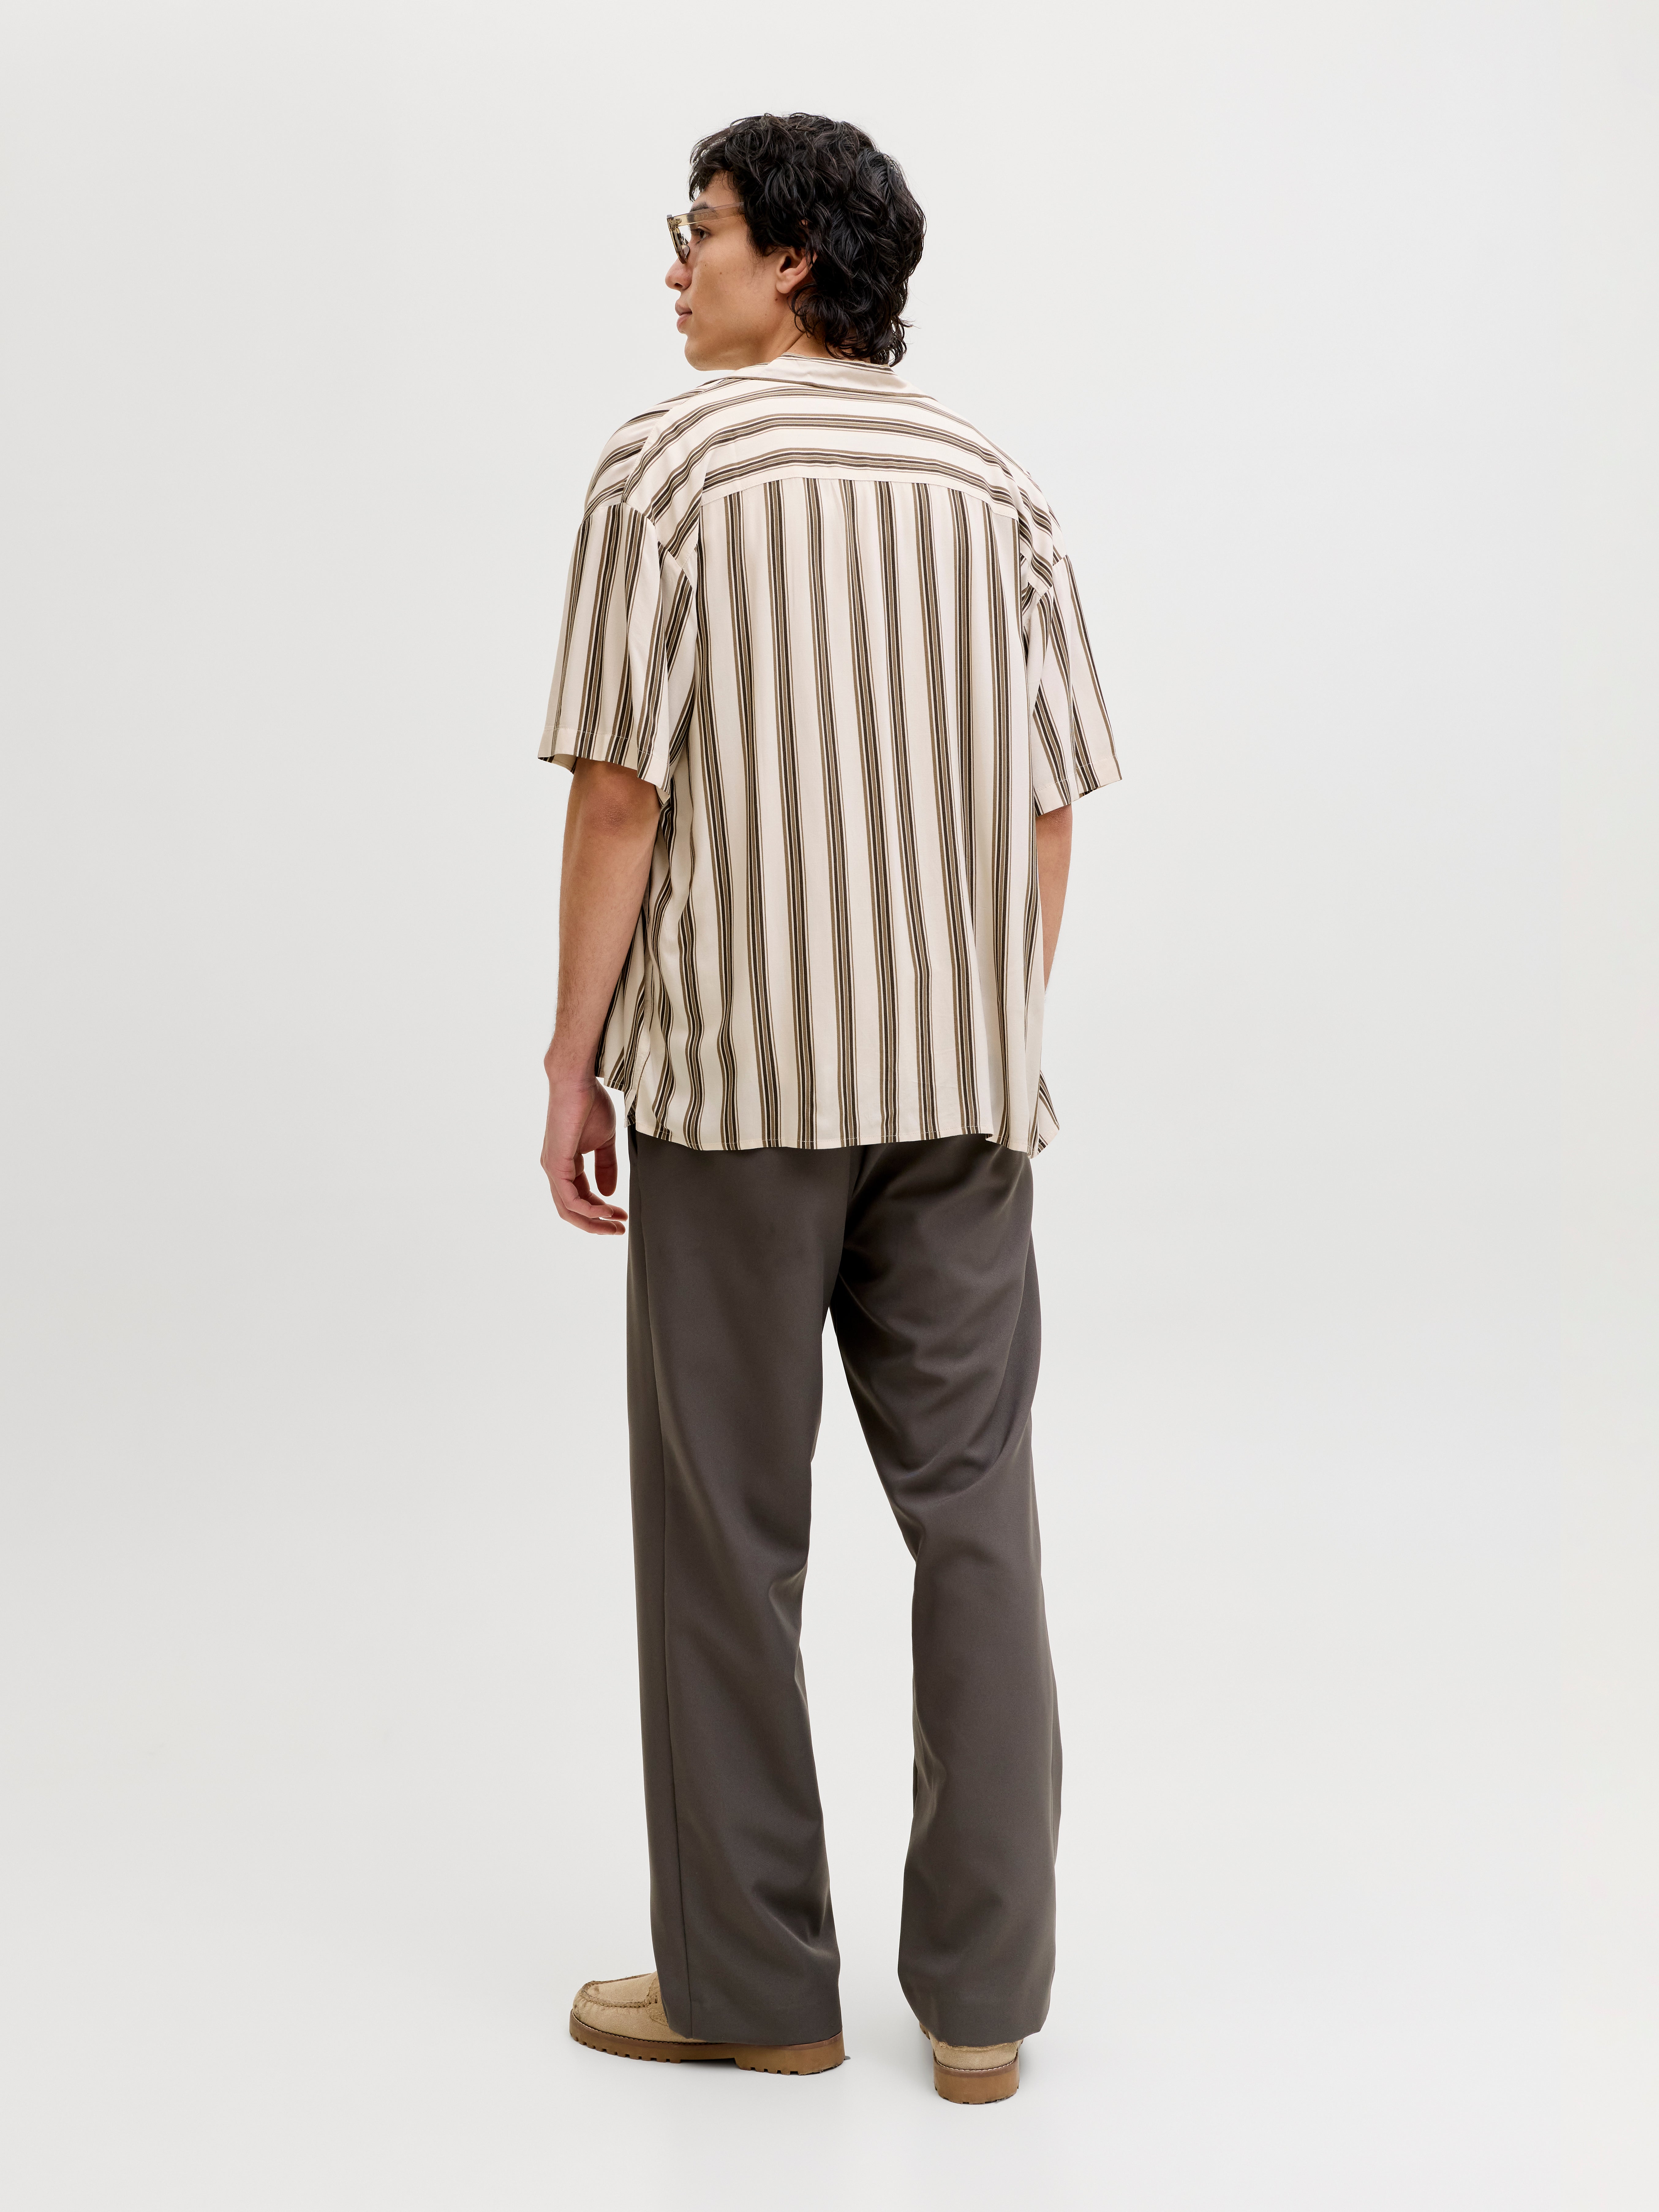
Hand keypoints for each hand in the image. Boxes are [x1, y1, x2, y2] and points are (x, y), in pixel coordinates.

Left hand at [540, 1056, 625, 1234]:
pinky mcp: (556, 1164)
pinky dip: (588, 1209)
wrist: (577, 1082)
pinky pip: (570, 1198)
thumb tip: (609, 1193)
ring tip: (616, 1224)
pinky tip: (606, 1210)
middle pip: (572, 1211)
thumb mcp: (604, 1141)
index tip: (622, 1217)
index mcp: (566, 1165)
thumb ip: (606, 1167)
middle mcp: (555, 1170)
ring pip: (569, 1209)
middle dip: (596, 1224)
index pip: (581, 1198)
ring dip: (594, 1221)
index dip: (602, 1211)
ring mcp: (553, 1169)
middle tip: (619, 1230)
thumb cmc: (590, 1104)